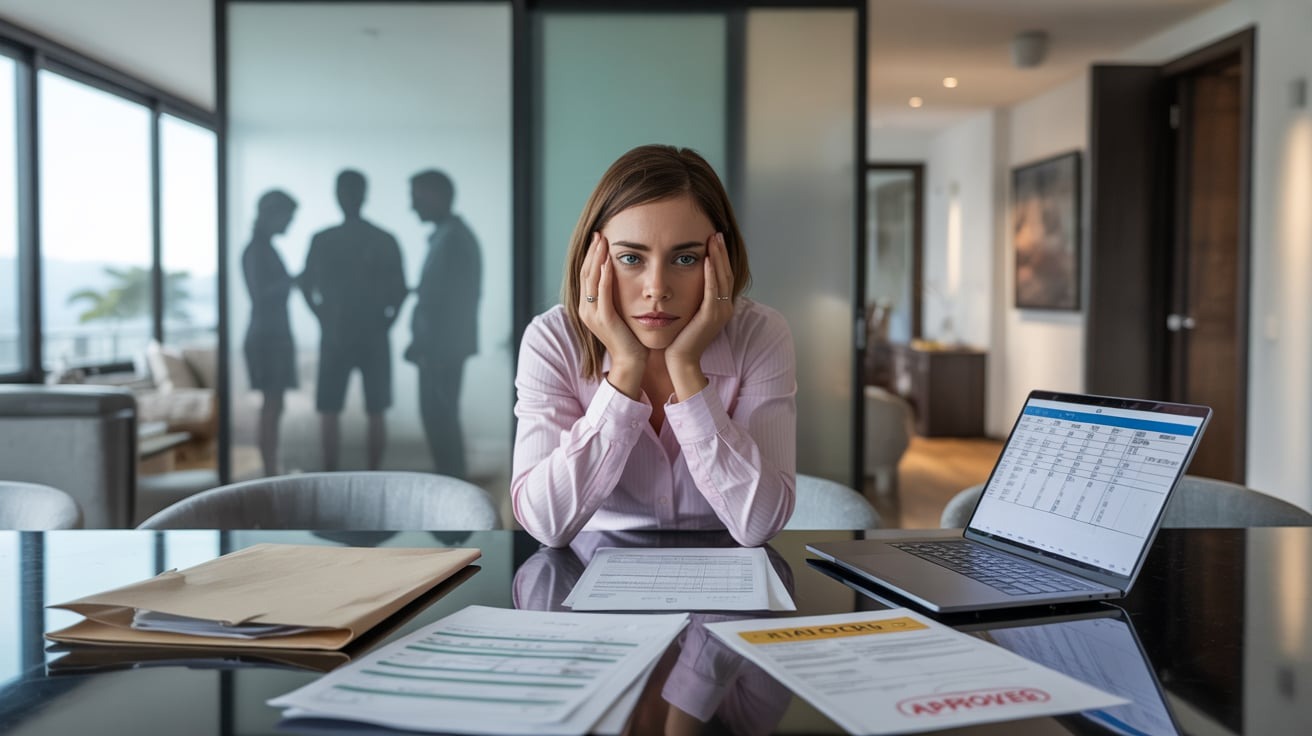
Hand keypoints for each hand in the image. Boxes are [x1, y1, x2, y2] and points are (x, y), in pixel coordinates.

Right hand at [578, 232, 646, 397]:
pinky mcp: (604, 319)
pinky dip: (604, 276)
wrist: (632, 362)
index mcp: (588, 306)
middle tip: (599, 233)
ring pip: (590, 279)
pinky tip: (608, 263)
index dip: (591, 255)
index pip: (586, 274)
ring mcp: (592, 314)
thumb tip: (620, 276)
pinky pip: (601, 293)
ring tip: (603, 241)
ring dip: (597, 258)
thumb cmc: (630, 337)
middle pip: (585, 273)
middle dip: (592, 252)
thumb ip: (616, 295)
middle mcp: (585, 309)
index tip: (599, 238)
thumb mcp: (620, 312)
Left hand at [666, 233, 733, 399]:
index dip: (720, 257)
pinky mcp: (710, 317)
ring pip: (721, 278)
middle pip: (725, 273)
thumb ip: (691, 297)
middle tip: (716, 232)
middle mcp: (724, 307)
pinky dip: (710, 274)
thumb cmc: (679, 338)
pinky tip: (706, 260)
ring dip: (717, 257)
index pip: (722, 275)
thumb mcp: (688, 312)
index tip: (713, 239)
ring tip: (713, 240)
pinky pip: (712, 291)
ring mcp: (719, 312)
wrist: (680, 361)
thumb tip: (682, 278)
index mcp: (720, 306)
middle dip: (721, 252)